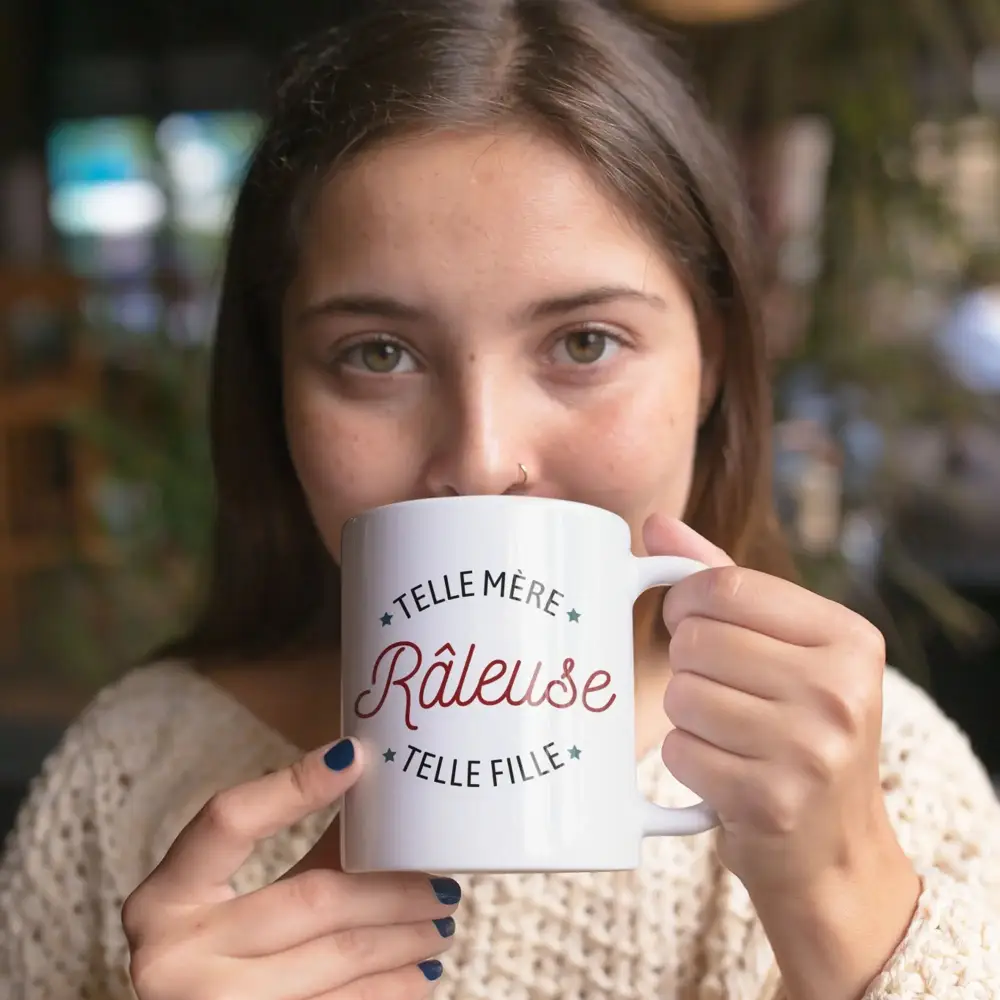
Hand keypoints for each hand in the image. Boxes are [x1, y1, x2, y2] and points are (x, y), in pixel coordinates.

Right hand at [122, 739, 459, 999]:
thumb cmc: (212, 957)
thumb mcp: (228, 902)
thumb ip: (301, 855)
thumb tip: (380, 798)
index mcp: (165, 898)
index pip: (228, 821)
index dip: (293, 786)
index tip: (356, 757)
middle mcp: (173, 957)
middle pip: (310, 898)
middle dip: (391, 889)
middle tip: (441, 883)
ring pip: (337, 959)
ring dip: (403, 940)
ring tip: (440, 923)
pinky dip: (390, 990)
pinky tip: (420, 975)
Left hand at [646, 515, 909, 895]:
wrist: (835, 849)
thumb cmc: (799, 729)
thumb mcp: (787, 648)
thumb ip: (724, 580)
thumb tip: (656, 526)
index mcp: (849, 637)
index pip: (725, 584)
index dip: (686, 600)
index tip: (689, 620)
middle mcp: (840, 689)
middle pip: (696, 639)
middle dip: (688, 662)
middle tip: (721, 689)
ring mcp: (810, 748)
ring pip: (681, 693)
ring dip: (686, 714)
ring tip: (727, 732)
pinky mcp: (771, 800)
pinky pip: (678, 749)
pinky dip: (686, 758)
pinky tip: (723, 770)